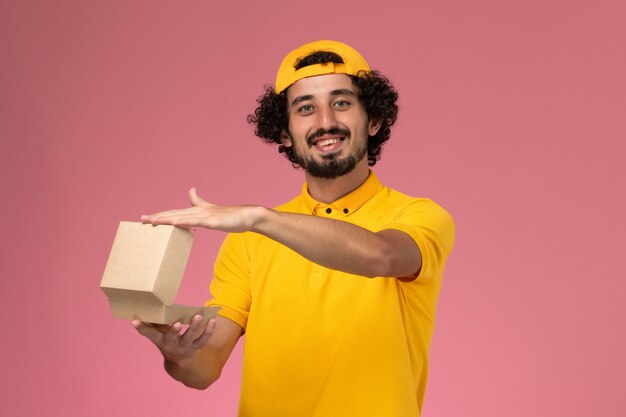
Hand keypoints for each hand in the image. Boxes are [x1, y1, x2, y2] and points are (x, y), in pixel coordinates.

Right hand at [132, 315, 215, 366]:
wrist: (180, 362)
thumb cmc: (167, 341)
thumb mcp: (159, 335)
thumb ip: (153, 324)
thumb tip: (141, 308)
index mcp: (160, 340)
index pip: (149, 334)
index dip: (142, 328)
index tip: (135, 321)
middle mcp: (171, 345)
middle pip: (172, 338)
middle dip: (174, 331)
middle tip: (177, 323)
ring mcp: (185, 347)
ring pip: (190, 338)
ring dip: (194, 327)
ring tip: (198, 316)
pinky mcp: (196, 347)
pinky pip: (204, 339)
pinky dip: (209, 330)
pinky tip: (212, 319)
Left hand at [141, 188, 262, 232]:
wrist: (247, 215)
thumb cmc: (230, 215)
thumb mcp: (211, 209)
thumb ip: (199, 201)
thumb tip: (190, 189)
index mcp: (197, 210)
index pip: (175, 213)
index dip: (161, 215)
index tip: (147, 218)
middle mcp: (198, 211)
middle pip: (174, 214)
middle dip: (157, 217)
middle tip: (141, 218)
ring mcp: (205, 215)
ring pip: (181, 217)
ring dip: (166, 219)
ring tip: (152, 221)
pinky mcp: (212, 221)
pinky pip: (195, 222)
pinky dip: (184, 222)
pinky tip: (174, 223)